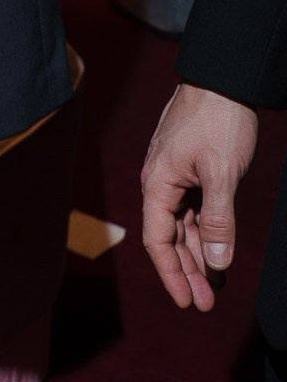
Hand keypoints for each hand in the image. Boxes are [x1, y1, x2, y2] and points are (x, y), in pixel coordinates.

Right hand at [140, 82, 258, 309]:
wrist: (223, 78)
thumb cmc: (218, 120)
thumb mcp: (221, 173)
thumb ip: (219, 219)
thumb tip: (218, 262)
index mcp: (158, 183)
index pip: (159, 241)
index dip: (172, 275)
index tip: (187, 303)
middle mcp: (161, 181)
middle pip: (170, 236)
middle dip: (188, 271)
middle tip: (207, 303)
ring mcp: (176, 173)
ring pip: (184, 223)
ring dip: (199, 254)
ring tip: (216, 283)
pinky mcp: (191, 166)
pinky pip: (194, 207)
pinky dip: (206, 230)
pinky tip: (218, 247)